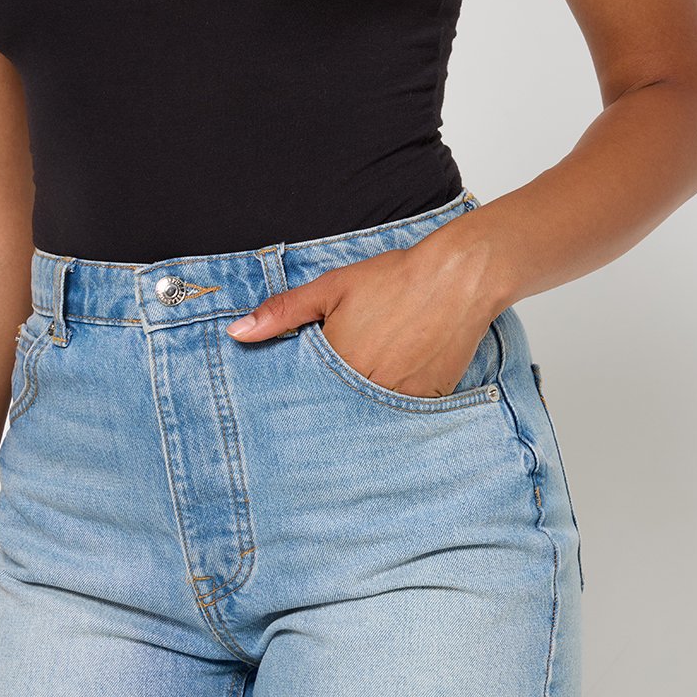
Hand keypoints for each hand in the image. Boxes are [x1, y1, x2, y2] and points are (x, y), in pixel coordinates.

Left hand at [226, 225, 504, 399]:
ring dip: (360, 411)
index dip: (299, 400)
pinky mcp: (429, 401)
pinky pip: (401, 416)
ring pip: (368, 418)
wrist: (459, 278)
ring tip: (361, 397)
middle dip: (329, 408)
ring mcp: (401, 399)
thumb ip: (283, 312)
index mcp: (338, 365)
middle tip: (330, 401)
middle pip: (337, 412)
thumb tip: (237, 332)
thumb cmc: (395, 279)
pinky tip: (392, 387)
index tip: (288, 409)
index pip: (306, 398)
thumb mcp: (332, 288)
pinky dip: (392, 408)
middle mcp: (368, 390)